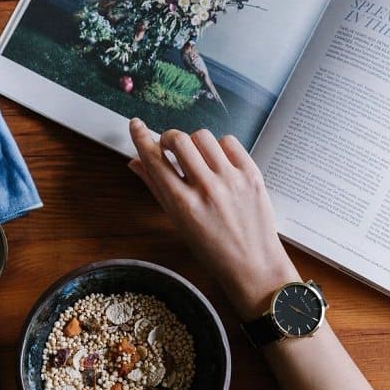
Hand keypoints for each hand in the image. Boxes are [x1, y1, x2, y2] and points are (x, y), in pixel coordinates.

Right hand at [129, 119, 299, 320]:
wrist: (253, 264)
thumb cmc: (212, 249)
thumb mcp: (178, 222)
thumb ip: (156, 188)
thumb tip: (135, 162)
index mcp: (182, 204)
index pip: (154, 160)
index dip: (141, 137)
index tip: (136, 125)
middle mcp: (206, 188)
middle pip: (178, 139)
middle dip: (169, 138)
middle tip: (170, 147)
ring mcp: (231, 179)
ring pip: (203, 136)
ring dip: (194, 142)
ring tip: (197, 157)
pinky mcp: (252, 174)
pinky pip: (229, 142)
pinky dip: (219, 146)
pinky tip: (218, 161)